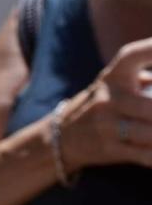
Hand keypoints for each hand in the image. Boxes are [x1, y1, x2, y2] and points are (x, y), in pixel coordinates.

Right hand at [60, 38, 151, 170]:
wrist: (62, 137)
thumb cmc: (104, 106)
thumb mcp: (116, 85)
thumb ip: (146, 80)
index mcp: (112, 77)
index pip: (132, 56)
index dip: (151, 49)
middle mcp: (106, 99)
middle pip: (150, 107)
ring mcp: (105, 126)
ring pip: (151, 134)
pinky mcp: (109, 149)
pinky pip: (146, 155)